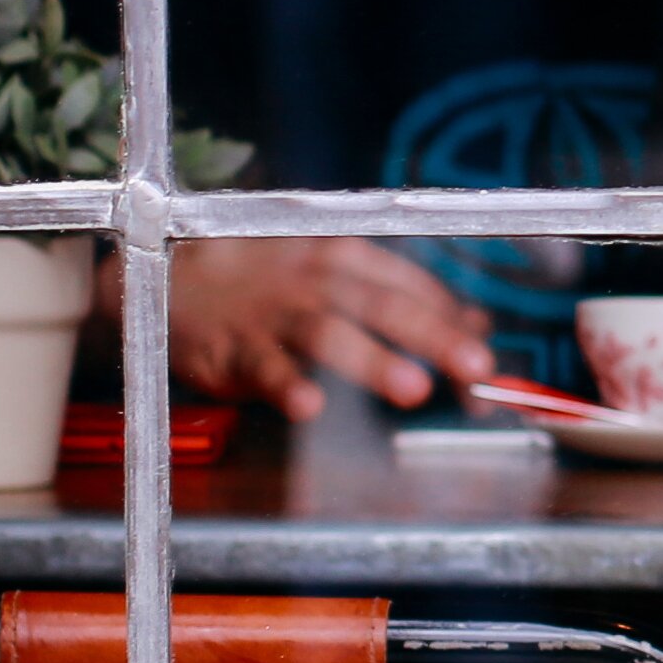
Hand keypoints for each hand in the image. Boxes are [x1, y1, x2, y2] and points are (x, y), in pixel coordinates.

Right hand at [165, 237, 497, 415]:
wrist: (175, 274)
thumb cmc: (269, 278)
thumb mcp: (335, 272)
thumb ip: (402, 295)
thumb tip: (475, 323)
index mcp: (348, 257)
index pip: (414, 289)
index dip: (455, 324)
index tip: (488, 362)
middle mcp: (318, 280)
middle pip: (385, 306)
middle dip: (435, 337)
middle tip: (476, 368)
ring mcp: (276, 315)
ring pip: (330, 334)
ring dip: (374, 361)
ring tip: (413, 388)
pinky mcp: (235, 349)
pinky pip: (263, 368)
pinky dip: (286, 385)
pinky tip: (309, 405)